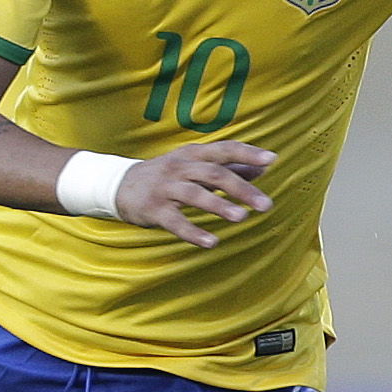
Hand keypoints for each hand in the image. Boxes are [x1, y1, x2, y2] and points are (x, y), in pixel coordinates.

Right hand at [115, 143, 276, 248]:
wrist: (119, 184)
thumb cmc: (168, 175)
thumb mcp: (196, 165)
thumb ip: (229, 167)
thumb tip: (263, 167)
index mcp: (193, 154)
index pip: (224, 149)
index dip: (247, 153)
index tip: (271, 159)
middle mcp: (180, 167)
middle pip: (214, 173)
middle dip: (241, 188)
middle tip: (266, 205)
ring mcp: (166, 188)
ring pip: (194, 194)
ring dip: (219, 205)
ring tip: (241, 217)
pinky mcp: (154, 209)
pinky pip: (174, 221)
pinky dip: (192, 232)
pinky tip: (211, 243)